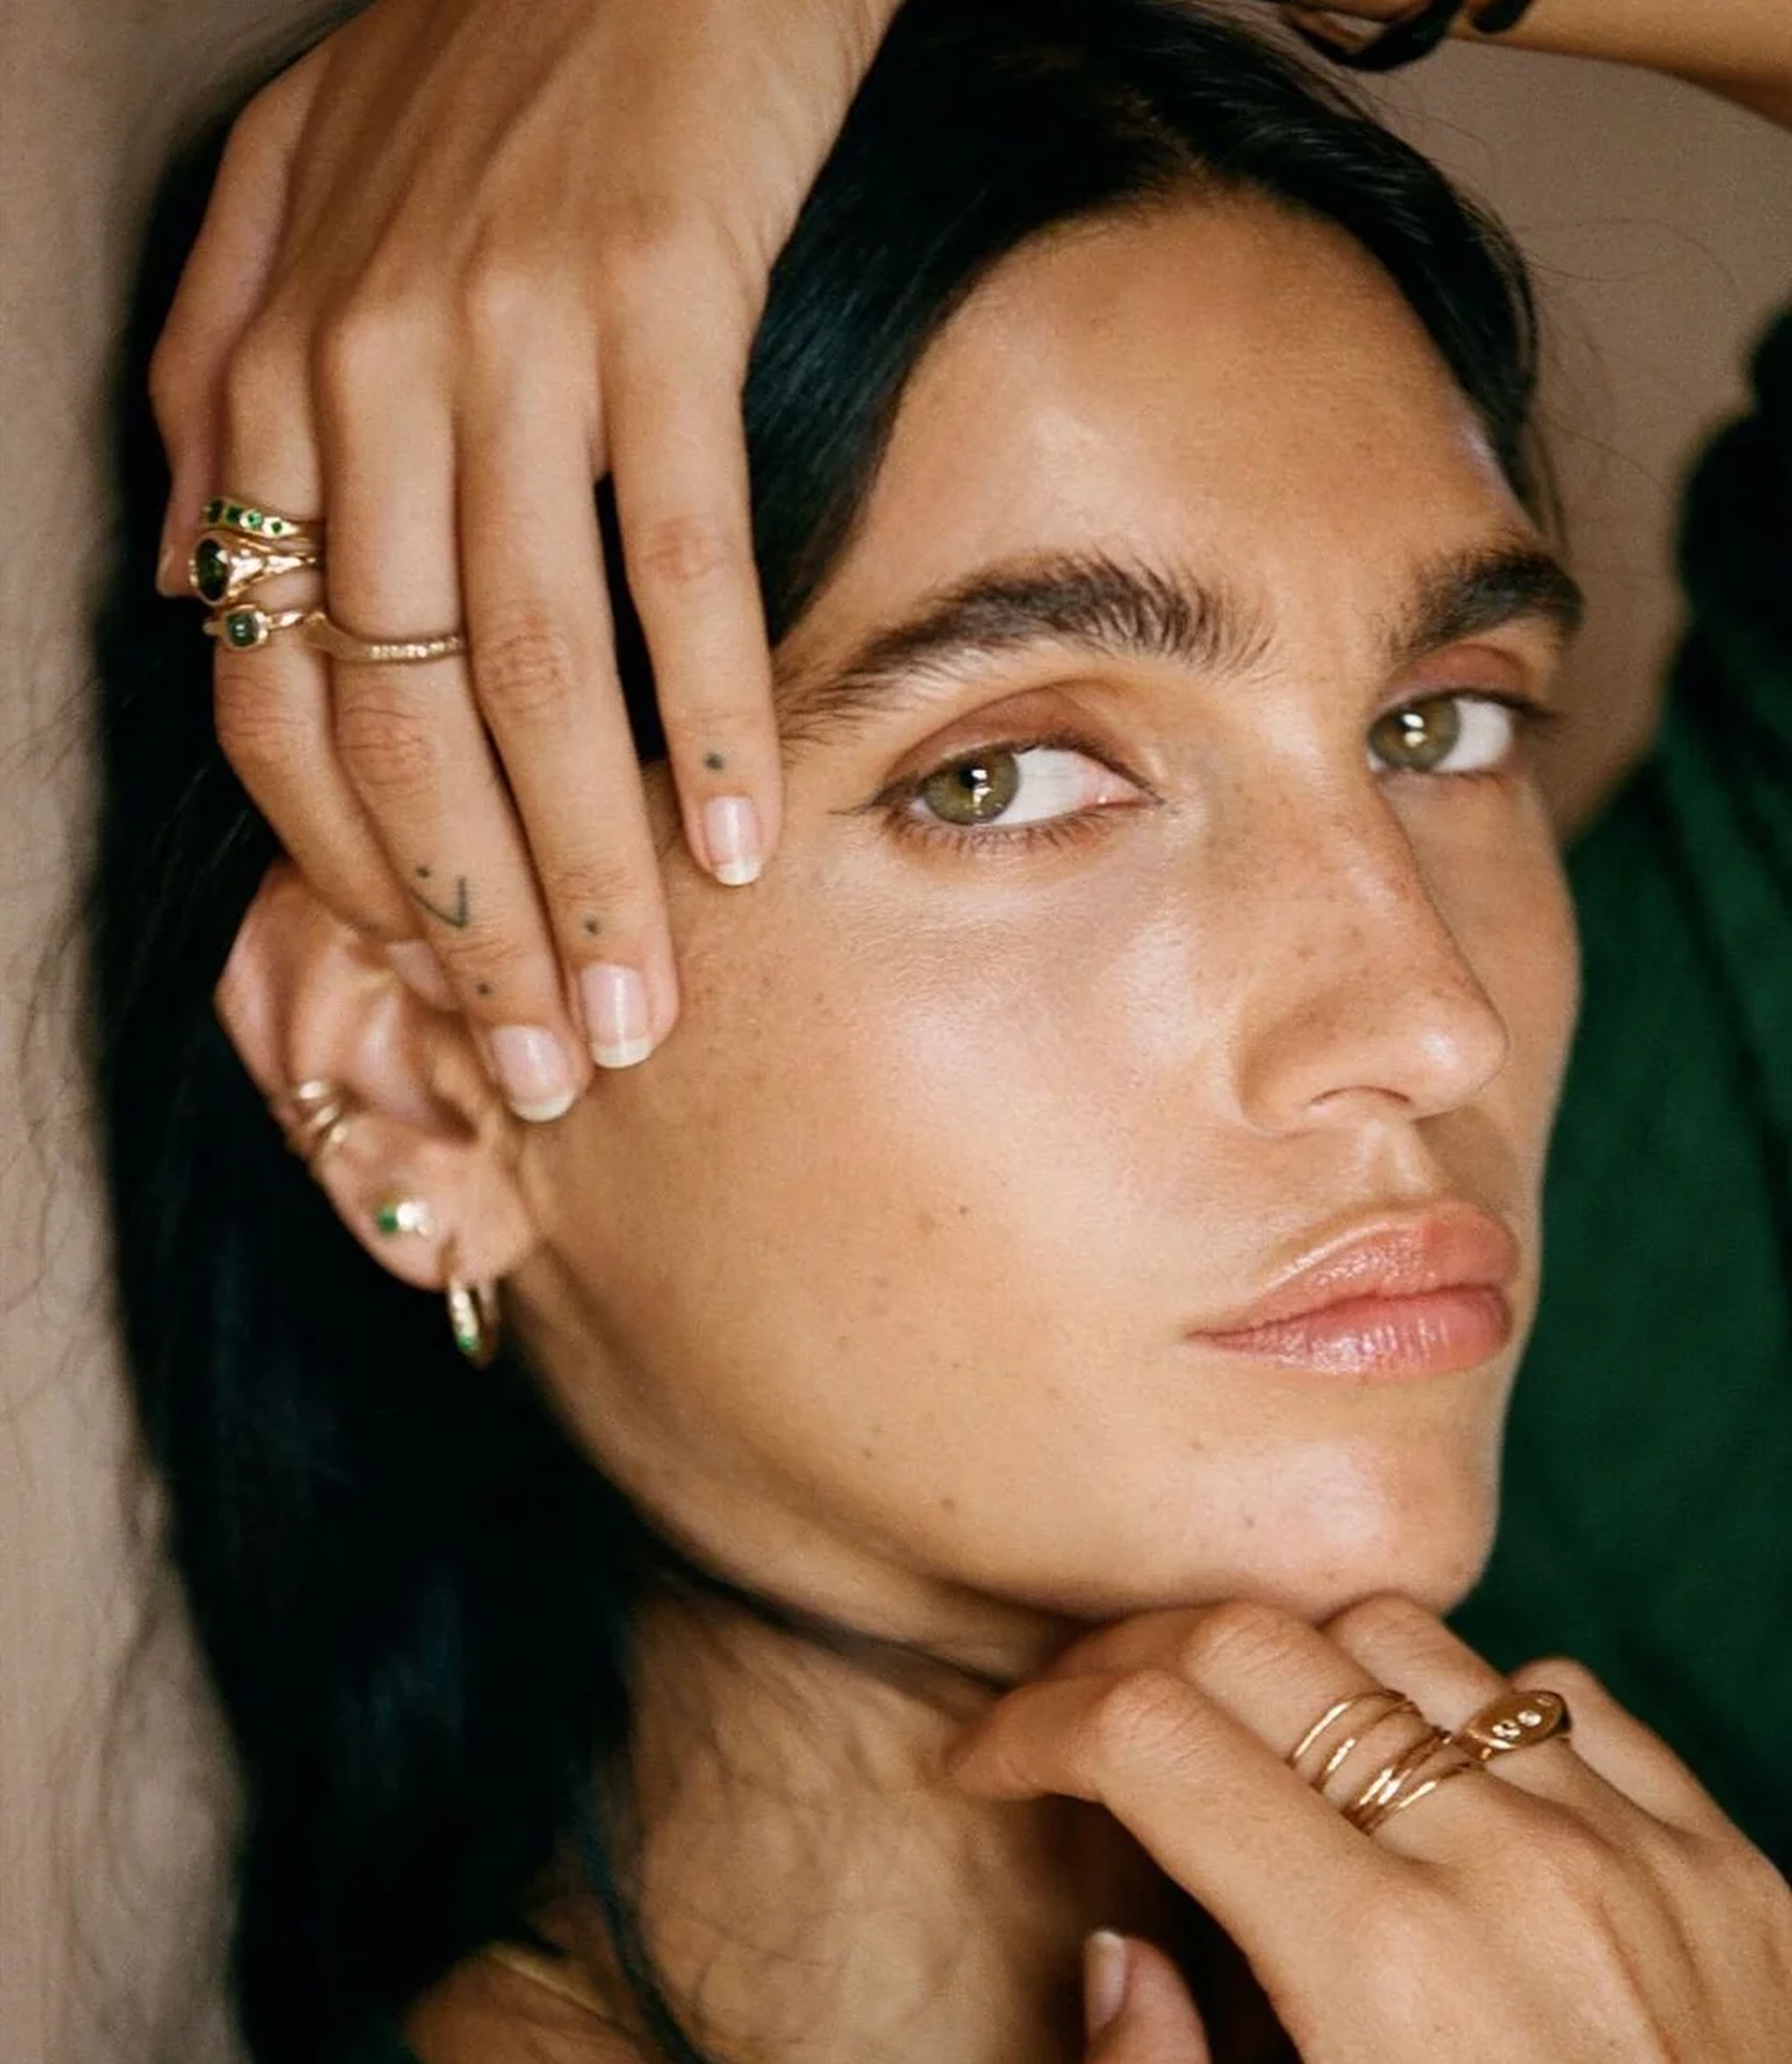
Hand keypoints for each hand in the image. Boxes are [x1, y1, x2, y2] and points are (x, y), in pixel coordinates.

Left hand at [151, 0, 896, 1114]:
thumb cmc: (476, 62)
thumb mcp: (289, 211)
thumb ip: (214, 393)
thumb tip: (181, 574)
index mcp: (270, 383)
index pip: (276, 700)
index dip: (353, 875)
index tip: (434, 990)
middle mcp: (362, 379)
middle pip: (403, 728)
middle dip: (471, 928)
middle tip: (544, 1068)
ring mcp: (509, 342)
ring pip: (533, 679)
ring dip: (592, 875)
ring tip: (641, 1012)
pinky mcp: (658, 301)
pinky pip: (677, 554)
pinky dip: (709, 716)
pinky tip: (747, 844)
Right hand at [951, 1596, 1791, 2063]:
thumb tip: (1128, 1963)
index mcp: (1392, 1979)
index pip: (1150, 1738)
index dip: (1027, 1728)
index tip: (985, 1766)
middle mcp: (1518, 1871)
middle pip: (1257, 1645)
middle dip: (1122, 1665)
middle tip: (1076, 1735)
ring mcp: (1641, 1850)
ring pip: (1401, 1638)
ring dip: (1287, 1675)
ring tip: (1245, 1760)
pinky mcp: (1730, 1865)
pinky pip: (1556, 1698)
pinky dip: (1456, 1713)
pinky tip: (1423, 1797)